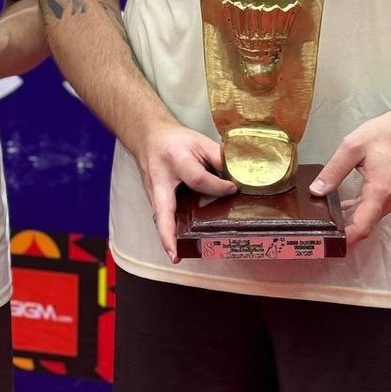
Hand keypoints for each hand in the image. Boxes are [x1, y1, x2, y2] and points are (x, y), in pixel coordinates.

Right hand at [134, 122, 235, 263]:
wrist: (148, 136)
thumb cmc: (177, 139)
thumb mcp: (200, 141)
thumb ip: (219, 158)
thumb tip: (241, 176)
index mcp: (175, 159)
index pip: (198, 179)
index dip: (217, 187)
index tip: (233, 189)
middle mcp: (160, 179)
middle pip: (163, 209)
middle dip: (167, 232)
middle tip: (174, 253)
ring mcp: (152, 191)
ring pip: (159, 217)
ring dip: (166, 236)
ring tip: (176, 255)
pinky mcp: (151, 198)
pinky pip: (160, 216)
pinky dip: (168, 229)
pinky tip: (177, 243)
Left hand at [309, 109, 390, 245]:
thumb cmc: (385, 134)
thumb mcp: (353, 147)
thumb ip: (334, 171)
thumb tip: (316, 190)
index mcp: (380, 192)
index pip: (363, 226)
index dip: (346, 239)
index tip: (329, 244)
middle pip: (367, 224)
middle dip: (346, 231)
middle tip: (322, 230)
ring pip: (371, 216)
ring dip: (353, 220)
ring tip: (328, 219)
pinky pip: (377, 207)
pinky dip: (361, 210)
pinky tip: (345, 206)